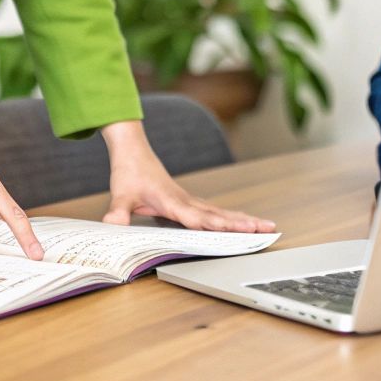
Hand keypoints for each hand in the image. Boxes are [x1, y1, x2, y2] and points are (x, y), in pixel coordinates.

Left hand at [101, 120, 275, 232]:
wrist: (133, 150)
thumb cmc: (129, 171)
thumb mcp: (120, 194)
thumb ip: (117, 212)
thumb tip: (112, 225)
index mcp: (173, 201)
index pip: (200, 218)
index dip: (220, 226)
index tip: (241, 230)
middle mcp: (186, 201)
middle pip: (220, 215)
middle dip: (244, 223)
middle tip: (269, 228)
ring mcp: (190, 201)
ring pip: (221, 212)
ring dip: (243, 220)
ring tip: (267, 226)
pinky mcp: (189, 201)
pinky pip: (214, 212)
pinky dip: (231, 218)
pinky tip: (243, 223)